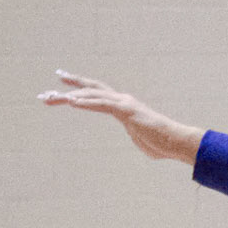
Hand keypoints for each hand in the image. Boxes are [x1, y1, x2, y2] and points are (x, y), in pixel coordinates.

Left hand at [38, 72, 202, 164]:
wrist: (176, 142)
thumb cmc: (162, 144)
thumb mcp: (142, 140)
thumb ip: (137, 136)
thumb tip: (143, 142)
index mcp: (123, 106)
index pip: (97, 94)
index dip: (80, 88)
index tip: (62, 83)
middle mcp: (121, 100)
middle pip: (91, 88)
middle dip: (70, 84)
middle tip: (50, 85)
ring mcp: (123, 103)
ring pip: (91, 94)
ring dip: (69, 96)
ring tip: (51, 97)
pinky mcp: (126, 110)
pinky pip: (101, 104)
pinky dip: (86, 102)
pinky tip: (71, 102)